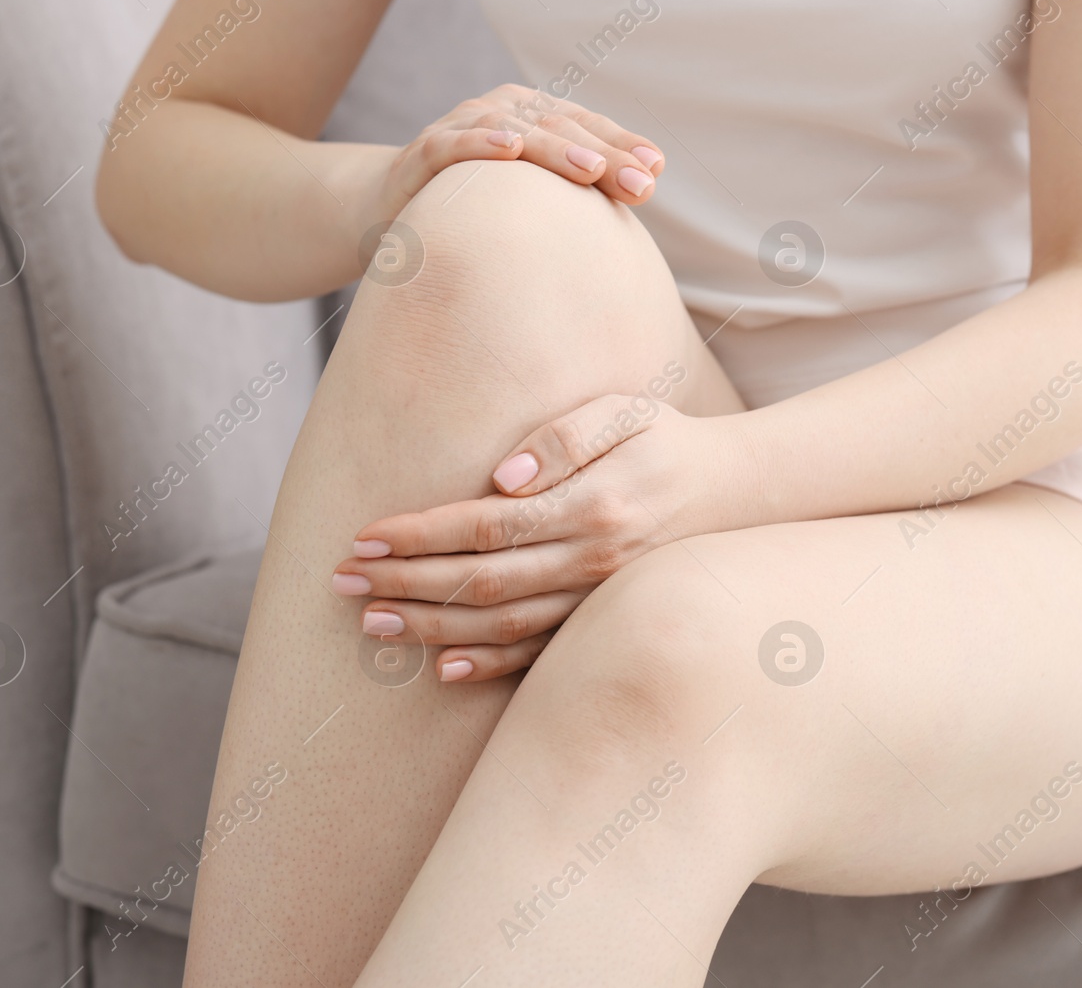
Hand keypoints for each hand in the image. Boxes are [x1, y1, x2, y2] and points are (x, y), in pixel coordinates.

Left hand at [332, 389, 734, 681]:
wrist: (739, 494)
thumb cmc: (666, 441)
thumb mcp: (625, 413)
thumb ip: (564, 438)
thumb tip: (500, 477)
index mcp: (591, 505)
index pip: (483, 527)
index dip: (417, 535)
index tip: (362, 539)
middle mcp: (592, 562)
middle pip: (479, 583)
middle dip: (404, 583)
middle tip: (342, 584)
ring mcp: (598, 600)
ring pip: (501, 627)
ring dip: (430, 628)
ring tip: (371, 623)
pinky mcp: (602, 622)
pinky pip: (539, 655)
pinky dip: (490, 666)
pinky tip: (443, 668)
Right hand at [371, 84, 664, 220]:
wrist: (391, 207)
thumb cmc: (478, 202)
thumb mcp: (532, 193)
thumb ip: (581, 182)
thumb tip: (650, 180)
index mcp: (534, 115)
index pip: (587, 126)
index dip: (622, 144)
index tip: (655, 171)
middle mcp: (502, 110)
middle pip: (561, 128)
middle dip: (605, 155)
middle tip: (642, 184)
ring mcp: (462, 126)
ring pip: (515, 130)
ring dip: (555, 148)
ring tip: (591, 168)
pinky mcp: (424, 151)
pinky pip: (454, 144)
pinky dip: (481, 144)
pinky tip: (509, 150)